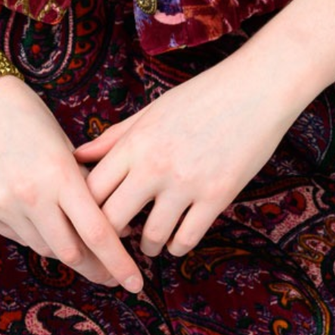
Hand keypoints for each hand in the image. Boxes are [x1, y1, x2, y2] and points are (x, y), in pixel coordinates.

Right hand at [0, 72, 143, 292]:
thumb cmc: (27, 115)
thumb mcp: (63, 146)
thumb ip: (83, 185)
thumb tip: (110, 225)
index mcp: (58, 174)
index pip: (97, 232)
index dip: (119, 263)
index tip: (136, 283)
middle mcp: (30, 196)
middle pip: (71, 253)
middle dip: (96, 268)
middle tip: (113, 275)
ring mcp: (3, 207)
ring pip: (44, 248)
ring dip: (66, 249)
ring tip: (80, 243)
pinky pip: (19, 236)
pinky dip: (37, 234)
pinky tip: (42, 218)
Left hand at [72, 51, 300, 260]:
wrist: (256, 88)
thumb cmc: (202, 96)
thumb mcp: (153, 111)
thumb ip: (115, 137)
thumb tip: (79, 156)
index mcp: (136, 141)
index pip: (92, 189)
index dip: (85, 210)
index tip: (92, 218)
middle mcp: (155, 164)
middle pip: (112, 220)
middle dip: (110, 235)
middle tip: (116, 241)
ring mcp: (186, 182)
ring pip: (151, 237)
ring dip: (147, 246)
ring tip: (150, 243)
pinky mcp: (216, 196)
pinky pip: (186, 240)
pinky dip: (177, 246)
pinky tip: (177, 239)